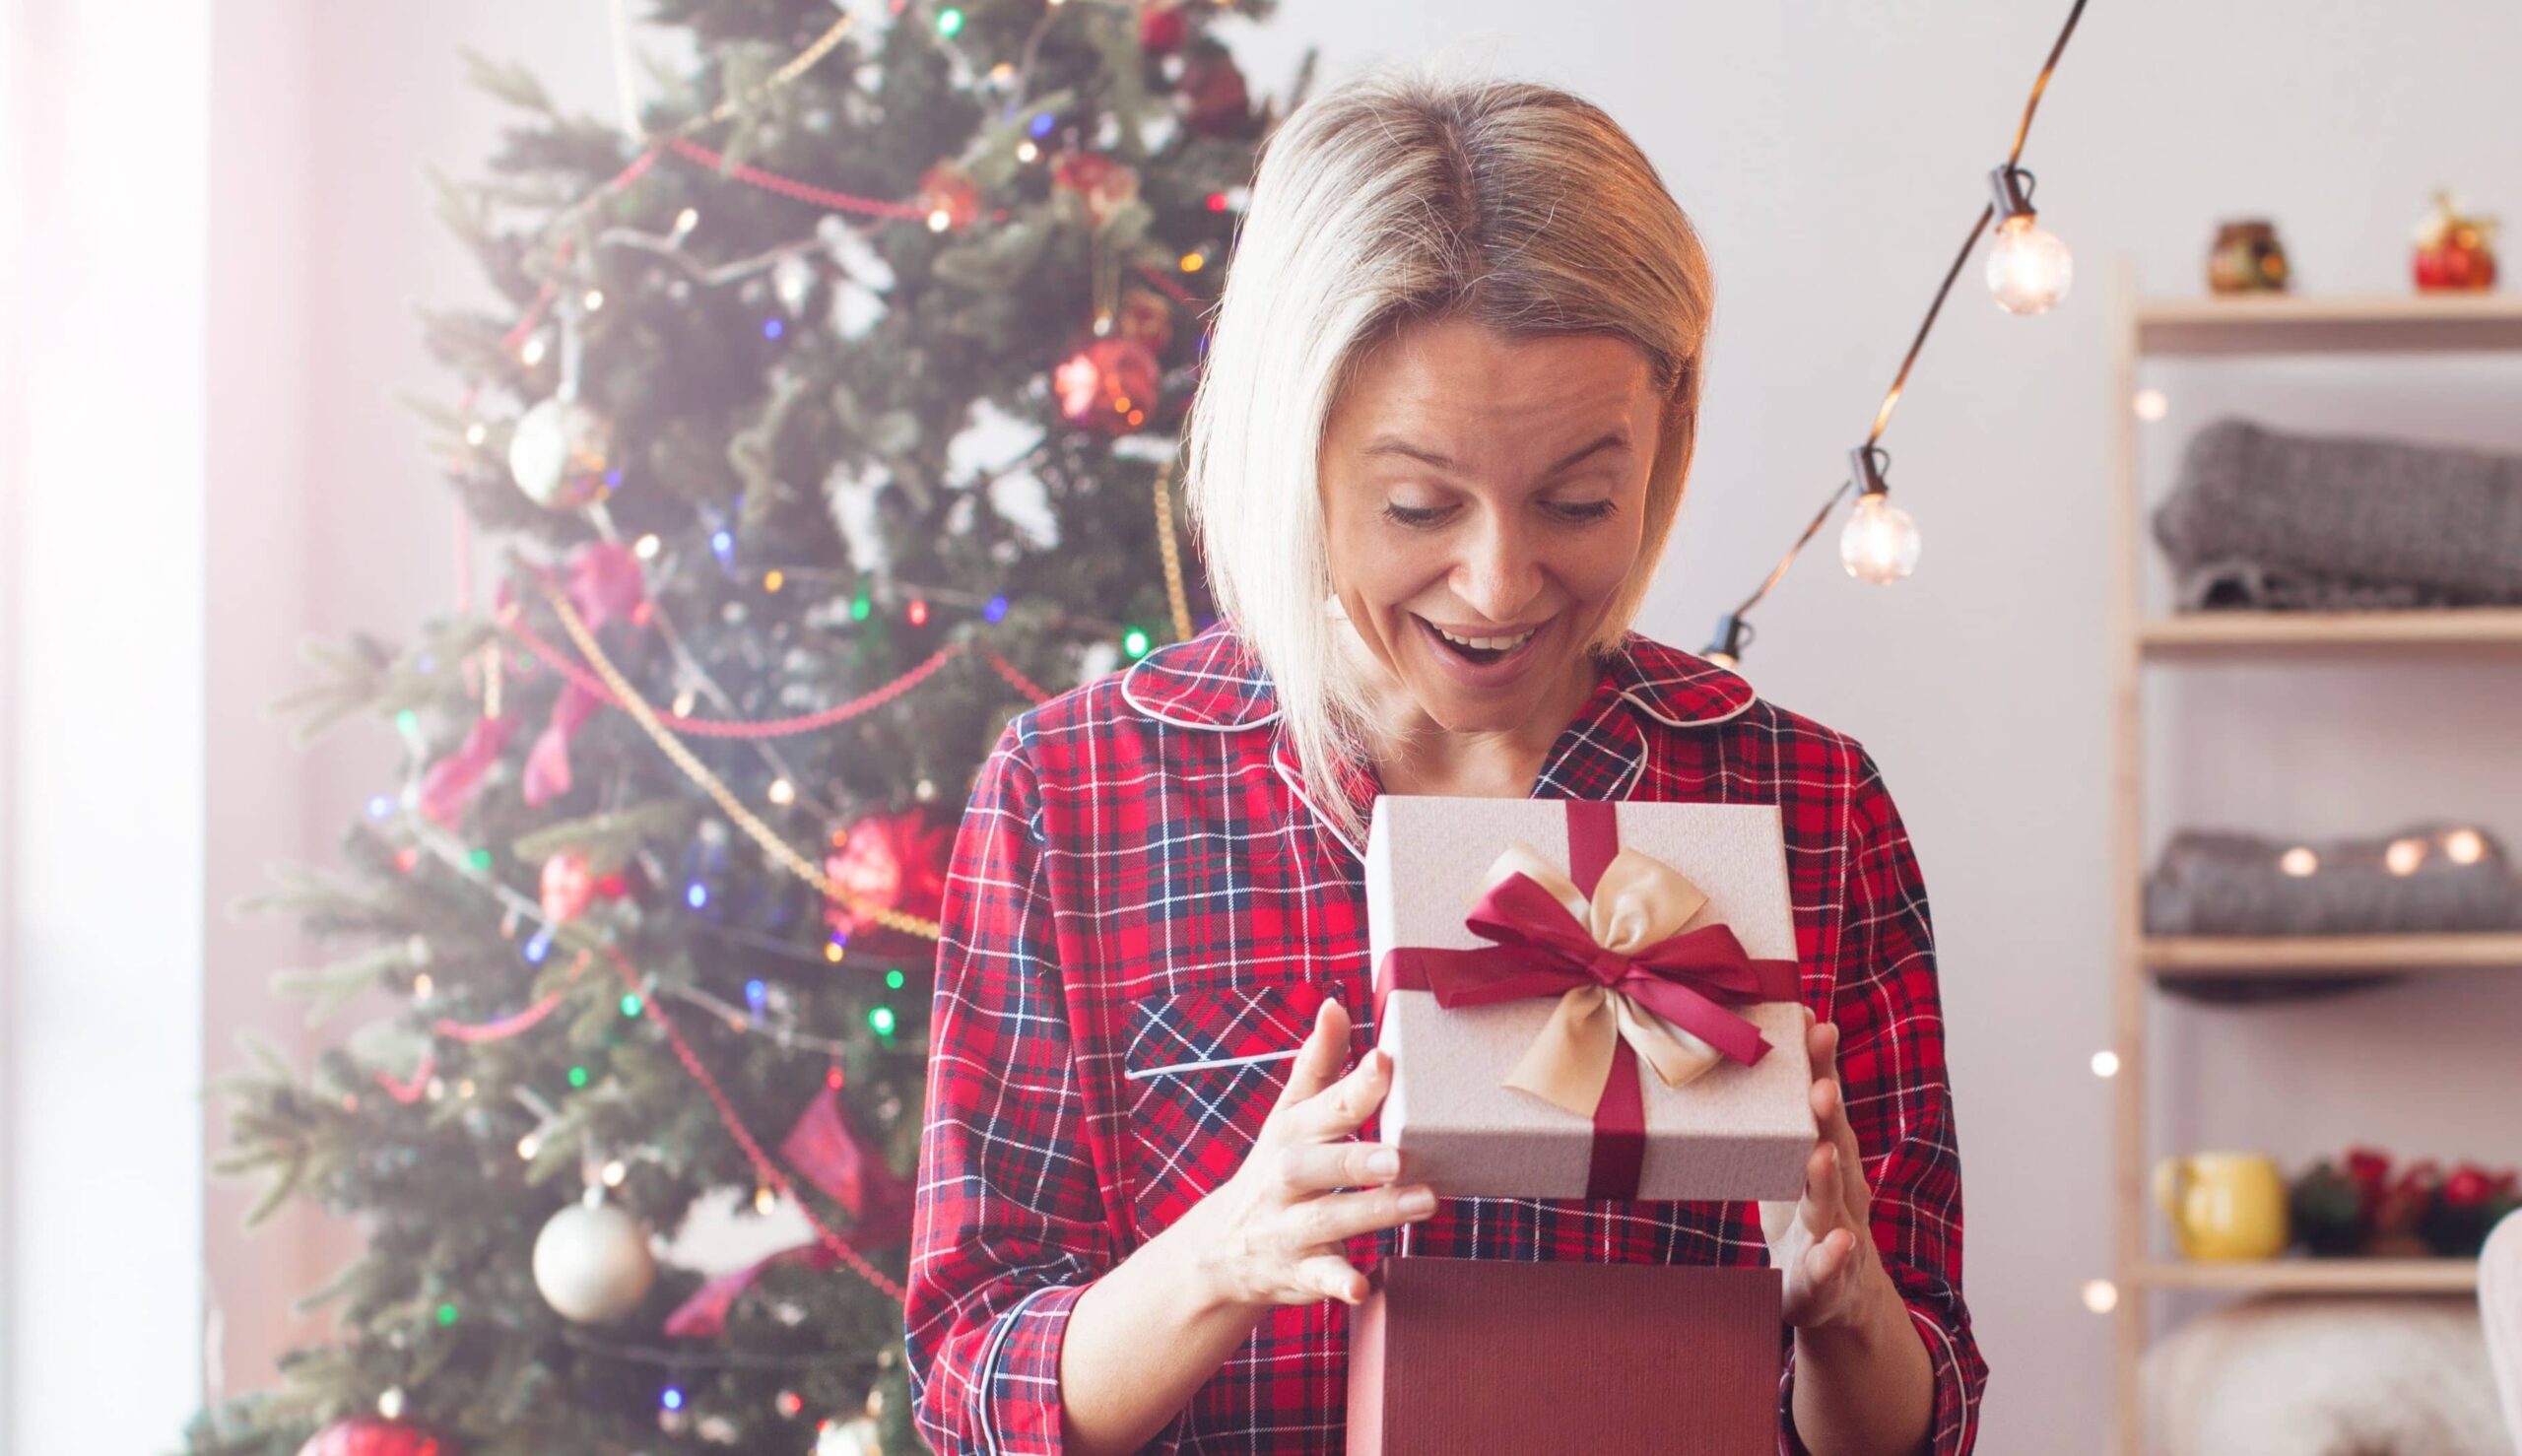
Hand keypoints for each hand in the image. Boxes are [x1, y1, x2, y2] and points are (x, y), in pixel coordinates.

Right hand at [1171, 997, 1434, 1311]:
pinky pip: (1320, 1277)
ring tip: (1424, 1201)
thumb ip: (1319, 1064)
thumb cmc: (1279, 1167)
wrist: (1223, 1247)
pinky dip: (1339, 1282)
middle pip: (1316, 1166)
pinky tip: (1362, 1286)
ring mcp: (1290, 1226)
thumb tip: (1335, 1004)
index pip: (1325, 1105)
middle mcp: (1285, 1178)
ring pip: (1329, 1218)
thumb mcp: (1290, 1115)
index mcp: (1292, 1132)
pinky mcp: (1299, 1270)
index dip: (1356, 1084)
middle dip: (1354, 1159)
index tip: (1385, 1061)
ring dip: (1374, 1212)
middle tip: (1398, 1154)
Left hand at [1761, 1008, 1893, 1331]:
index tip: (1811, 1020)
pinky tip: (1835, 1244)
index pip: (1823, 1104)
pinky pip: (1830, 1267)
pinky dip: (1833, 1255)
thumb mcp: (1784, 1167)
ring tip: (1822, 1153)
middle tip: (1820, 1083)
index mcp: (1827, 1157)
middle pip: (1836, 1145)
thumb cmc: (1803, 1219)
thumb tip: (1730, 1061)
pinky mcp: (1826, 1278)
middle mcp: (1841, 1190)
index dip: (1820, 1065)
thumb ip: (1770, 1122)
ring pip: (1834, 1202)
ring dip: (1829, 1178)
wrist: (1836, 1296)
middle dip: (1830, 1115)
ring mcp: (1838, 1234)